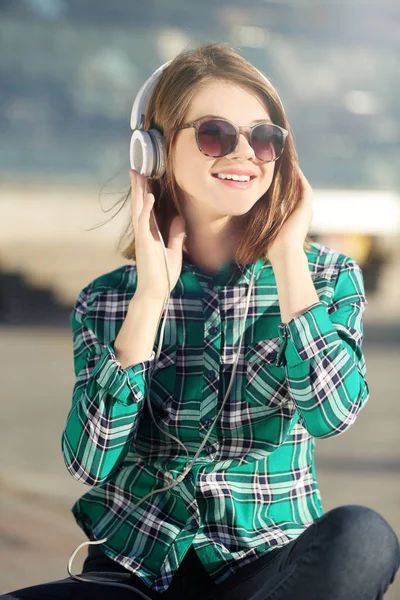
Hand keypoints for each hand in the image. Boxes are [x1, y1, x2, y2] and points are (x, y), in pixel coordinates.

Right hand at [129, 170, 186, 299]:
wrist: (156, 291)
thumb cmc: (163, 274)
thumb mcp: (174, 250)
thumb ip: (176, 234)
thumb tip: (179, 218)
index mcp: (150, 233)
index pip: (148, 209)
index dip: (146, 193)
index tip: (147, 177)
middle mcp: (144, 233)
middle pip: (140, 205)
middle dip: (138, 187)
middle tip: (136, 169)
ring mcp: (143, 237)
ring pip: (138, 209)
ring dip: (138, 192)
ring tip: (138, 175)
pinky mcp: (144, 243)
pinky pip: (143, 222)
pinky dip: (146, 208)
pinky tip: (149, 197)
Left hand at [268, 166, 312, 259]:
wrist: (283, 252)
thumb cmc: (273, 246)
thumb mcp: (267, 231)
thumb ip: (263, 224)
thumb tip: (248, 221)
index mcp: (294, 219)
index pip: (292, 199)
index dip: (287, 188)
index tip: (278, 179)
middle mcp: (302, 214)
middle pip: (298, 191)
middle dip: (293, 180)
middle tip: (286, 167)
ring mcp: (306, 211)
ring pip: (303, 188)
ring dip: (297, 176)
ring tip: (291, 164)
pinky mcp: (307, 208)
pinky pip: (305, 188)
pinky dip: (300, 178)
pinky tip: (294, 169)